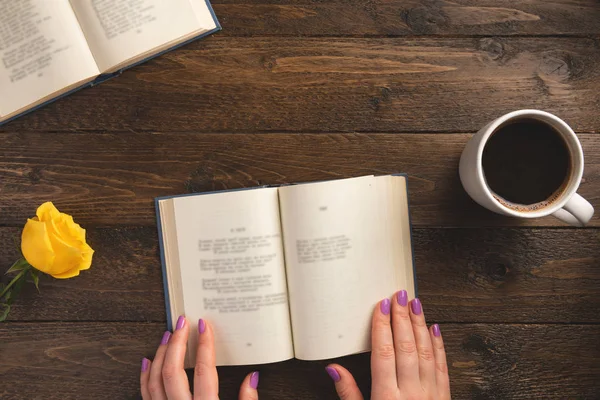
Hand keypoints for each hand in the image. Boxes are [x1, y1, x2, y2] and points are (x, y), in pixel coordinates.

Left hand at [140, 316, 258, 399]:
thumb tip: (252, 378)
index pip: (204, 371)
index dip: (205, 346)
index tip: (205, 326)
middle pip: (174, 371)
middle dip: (178, 343)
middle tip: (182, 323)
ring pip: (156, 380)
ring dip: (161, 355)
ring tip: (168, 336)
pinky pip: (146, 394)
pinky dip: (146, 376)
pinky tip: (148, 362)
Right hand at [326, 292, 450, 398]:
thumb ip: (348, 393)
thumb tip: (334, 368)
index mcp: (387, 397)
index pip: (384, 353)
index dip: (382, 327)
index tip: (380, 306)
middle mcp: (411, 393)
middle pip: (406, 347)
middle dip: (402, 318)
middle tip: (398, 294)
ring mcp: (430, 395)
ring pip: (426, 351)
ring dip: (420, 324)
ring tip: (415, 302)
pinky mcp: (444, 398)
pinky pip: (443, 366)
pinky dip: (439, 345)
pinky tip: (434, 328)